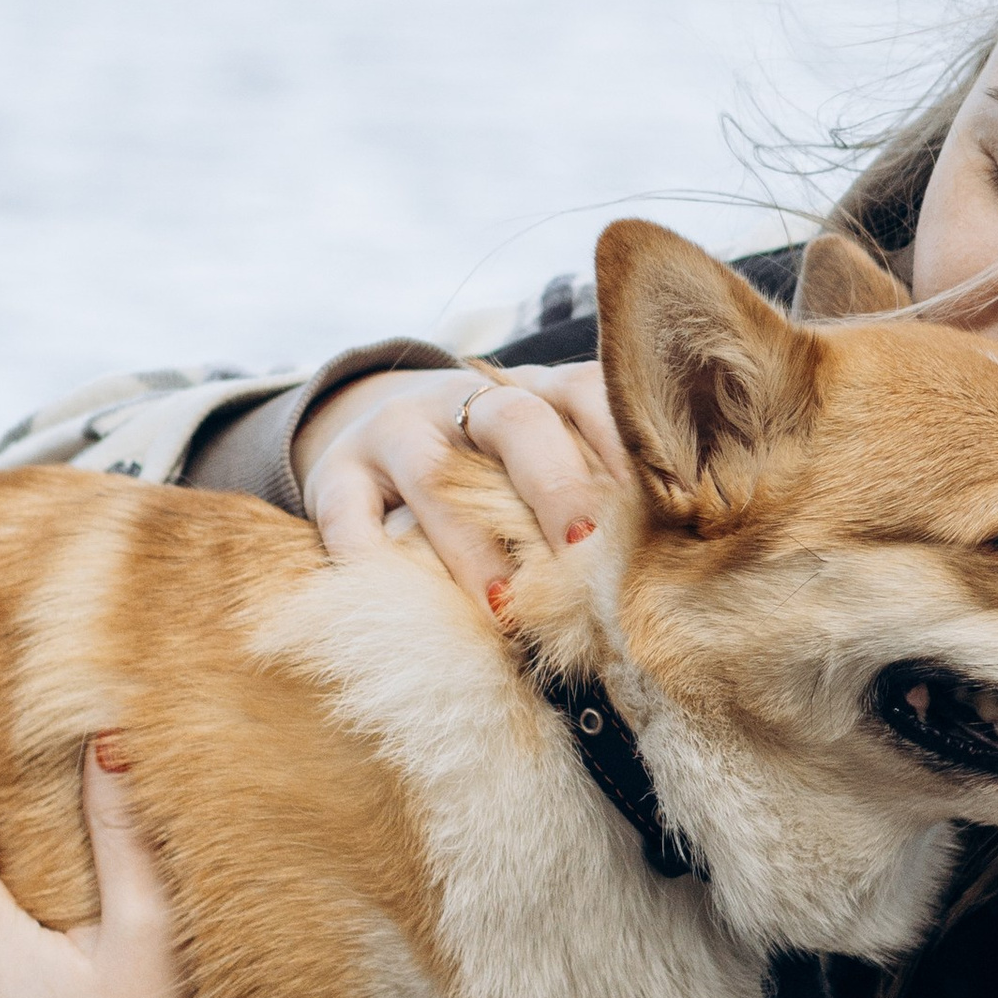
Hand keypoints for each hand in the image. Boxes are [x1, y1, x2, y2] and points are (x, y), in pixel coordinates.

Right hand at [297, 361, 637, 615]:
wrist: (377, 438)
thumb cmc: (489, 474)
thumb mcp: (539, 466)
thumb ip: (587, 494)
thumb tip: (662, 567)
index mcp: (535, 389)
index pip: (588, 394)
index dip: (623, 446)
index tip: (660, 504)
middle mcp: (466, 398)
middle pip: (519, 423)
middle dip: (557, 487)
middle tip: (585, 551)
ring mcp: (396, 431)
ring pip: (433, 473)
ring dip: (472, 544)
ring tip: (504, 607)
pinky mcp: (335, 475)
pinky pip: (348, 516)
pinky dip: (374, 561)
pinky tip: (404, 604)